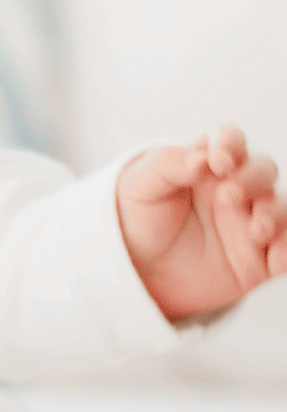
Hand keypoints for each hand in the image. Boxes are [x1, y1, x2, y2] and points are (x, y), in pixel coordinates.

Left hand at [118, 126, 286, 319]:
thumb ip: (166, 165)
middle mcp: (234, 189)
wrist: (140, 271)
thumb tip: (200, 159)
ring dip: (275, 214)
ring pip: (281, 207)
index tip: (219, 160)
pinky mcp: (259, 257)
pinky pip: (286, 250)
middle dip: (253, 178)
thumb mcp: (138, 188)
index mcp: (206, 165)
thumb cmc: (140, 220)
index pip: (228, 139)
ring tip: (255, 230)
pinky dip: (286, 251)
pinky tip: (275, 260)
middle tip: (229, 196)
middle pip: (262, 169)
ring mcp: (250, 221)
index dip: (230, 143)